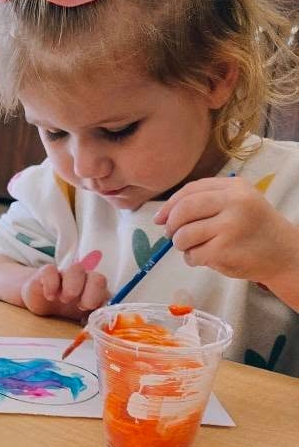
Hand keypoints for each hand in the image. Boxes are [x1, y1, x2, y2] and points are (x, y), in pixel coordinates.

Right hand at [20, 262, 110, 319]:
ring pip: (76, 269)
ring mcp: (65, 274)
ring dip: (72, 287)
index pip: (107, 289)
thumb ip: (89, 322)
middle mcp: (83, 279)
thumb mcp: (78, 319)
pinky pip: (51, 270)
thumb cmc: (64, 311)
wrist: (39, 302)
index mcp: (95, 291)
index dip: (99, 298)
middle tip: (79, 306)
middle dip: (91, 293)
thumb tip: (95, 331)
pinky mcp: (46, 272)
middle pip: (97, 277)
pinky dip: (51, 284)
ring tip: (63, 300)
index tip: (87, 310)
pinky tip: (50, 296)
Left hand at [154, 177, 298, 286]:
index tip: (159, 218)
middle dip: (171, 225)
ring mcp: (229, 226)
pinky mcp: (224, 249)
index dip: (170, 205)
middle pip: (183, 210)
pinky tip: (205, 258)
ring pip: (184, 234)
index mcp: (235, 187)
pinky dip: (192, 259)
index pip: (191, 190)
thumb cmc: (254, 229)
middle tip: (171, 235)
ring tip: (193, 248)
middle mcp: (234, 202)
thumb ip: (205, 201)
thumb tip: (162, 215)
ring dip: (181, 245)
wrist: (286, 254)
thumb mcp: (237, 203)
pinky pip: (193, 254)